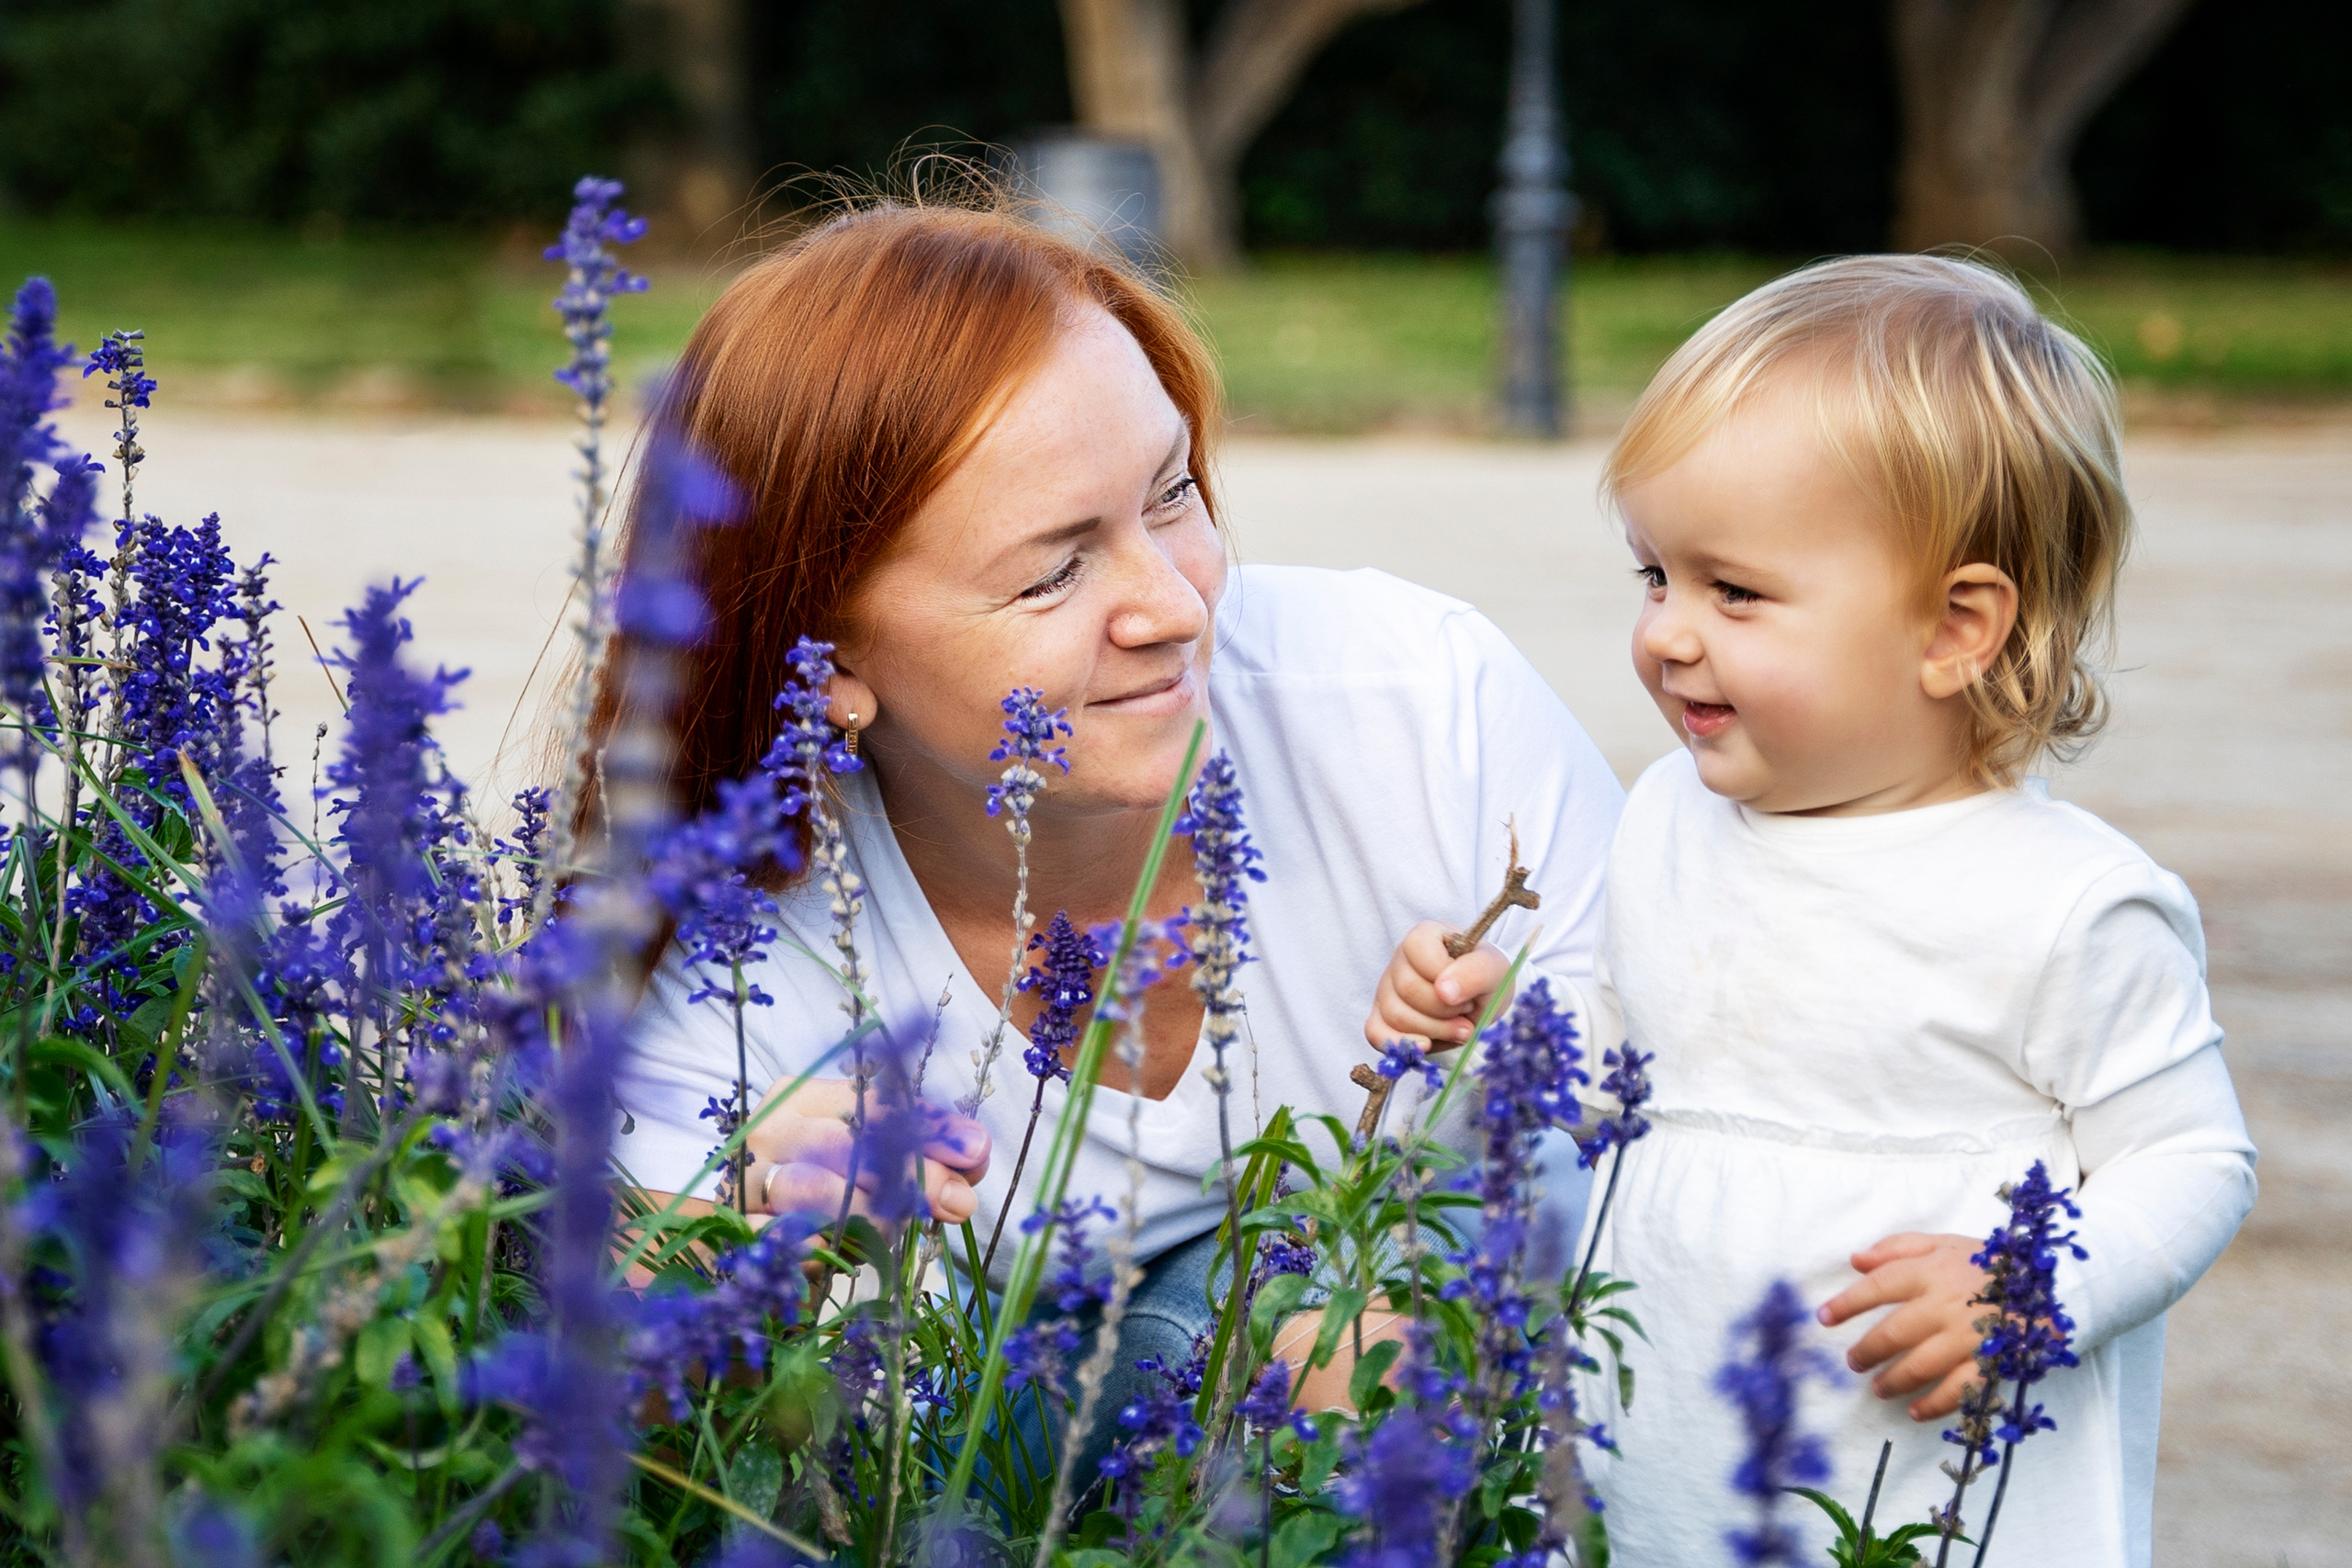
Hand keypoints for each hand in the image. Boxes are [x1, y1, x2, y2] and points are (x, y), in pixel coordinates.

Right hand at [739, 1075, 992, 1224]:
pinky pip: (780, 1240)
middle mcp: (771, 1130)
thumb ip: (926, 1152)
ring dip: (868, 1214)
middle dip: (910, 1174)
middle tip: (957, 1200)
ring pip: (810, 1190)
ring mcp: (747, 1181)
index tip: (975, 1152)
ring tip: (902, 1229)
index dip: (930, 1129)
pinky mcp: (736, 1231)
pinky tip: (846, 1254)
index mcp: (805, 1097)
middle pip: (845, 1144)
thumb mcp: (873, 1156)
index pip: (874, 1105)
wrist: (751, 1230)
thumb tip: (974, 1155)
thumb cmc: (825, 1185)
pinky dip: (817, 1247)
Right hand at [1363, 920, 1513, 1052]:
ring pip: (1395, 1015)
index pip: (1419, 952)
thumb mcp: (1494, 970)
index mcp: (1423, 937)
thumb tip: (1444, 991)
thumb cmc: (1485, 980)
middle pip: (1407, 990)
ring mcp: (1386, 990)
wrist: (1482, 1005)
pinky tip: (1427, 1045)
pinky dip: (1403, 1044)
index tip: (1468, 985)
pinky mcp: (1381, 1018)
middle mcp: (1399, 961)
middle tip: (1467, 1011)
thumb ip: (1474, 973)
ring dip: (1434, 1030)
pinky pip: (1377, 1033)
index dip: (1447, 976)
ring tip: (1459, 1028)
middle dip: (1444, 1010)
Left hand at [1817, 1232, 1992, 1420]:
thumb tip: (1856, 1260)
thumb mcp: (1943, 1241)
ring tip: (1878, 1388)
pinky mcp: (1991, 1362)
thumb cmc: (1989, 1261)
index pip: (1878, 1286)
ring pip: (1921, 1365)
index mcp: (1931, 1271)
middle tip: (1853, 1362)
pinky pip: (1959, 1389)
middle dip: (1867, 1350)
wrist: (2051, 1282)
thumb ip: (1898, 1247)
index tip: (1823, 1317)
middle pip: (1894, 1332)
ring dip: (1894, 1381)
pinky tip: (1916, 1412)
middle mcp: (1945, 1305)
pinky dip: (1935, 1405)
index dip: (1847, 1303)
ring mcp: (1968, 1337)